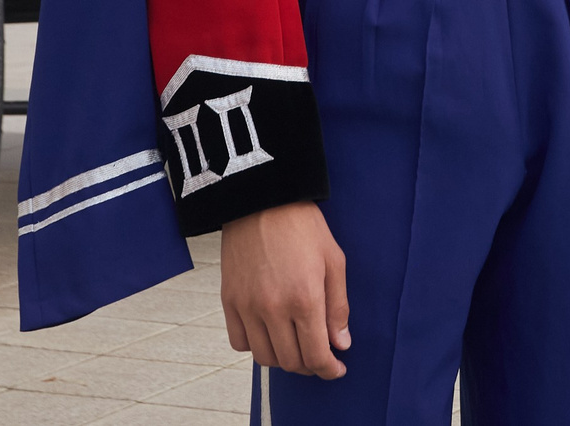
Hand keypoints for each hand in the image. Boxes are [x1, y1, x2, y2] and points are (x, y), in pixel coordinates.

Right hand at [221, 202, 349, 377]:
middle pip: (290, 361)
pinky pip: (239, 342)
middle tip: (320, 356)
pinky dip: (255, 345)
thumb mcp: (334, 261)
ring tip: (295, 345)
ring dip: (283, 358)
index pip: (315, 356)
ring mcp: (247, 307)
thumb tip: (341, 344)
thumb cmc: (303, 227)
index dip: (329, 370)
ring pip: (264, 357)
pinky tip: (269, 332)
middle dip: (310, 366)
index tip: (336, 369)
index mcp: (305, 299)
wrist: (262, 200)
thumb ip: (338, 307)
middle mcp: (273, 309)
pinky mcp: (228, 301)